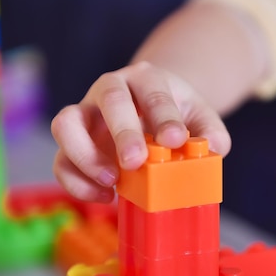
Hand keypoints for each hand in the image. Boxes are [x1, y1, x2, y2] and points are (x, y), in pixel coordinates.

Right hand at [51, 61, 230, 202]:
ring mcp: (85, 115)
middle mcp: (109, 90)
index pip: (152, 90)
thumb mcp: (200, 117)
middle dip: (122, 131)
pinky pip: (61, 161)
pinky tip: (106, 197)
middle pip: (108, 98)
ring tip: (112, 181)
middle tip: (136, 162)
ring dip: (85, 155)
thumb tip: (214, 148)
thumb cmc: (175, 114)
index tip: (175, 140)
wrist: (151, 109)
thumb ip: (211, 130)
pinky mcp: (72, 144)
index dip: (163, 115)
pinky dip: (77, 183)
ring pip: (66, 124)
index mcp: (145, 78)